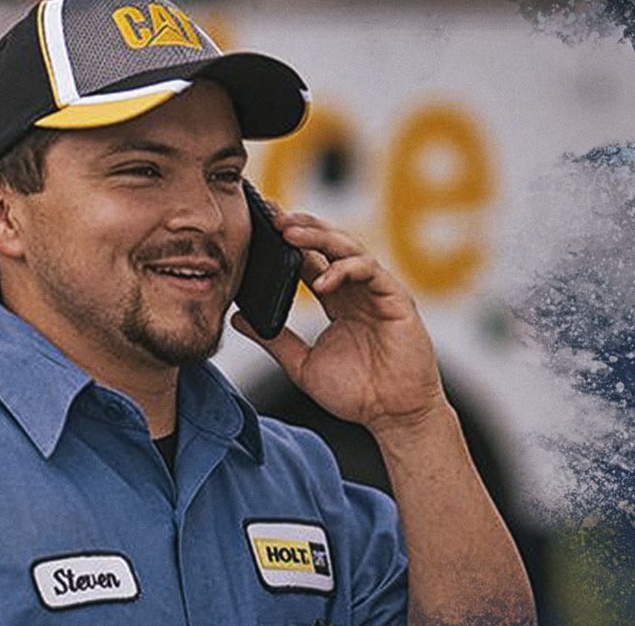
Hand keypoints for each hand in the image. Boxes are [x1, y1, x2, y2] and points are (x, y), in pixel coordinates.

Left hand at [231, 211, 447, 434]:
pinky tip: (322, 281)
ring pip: (349, 248)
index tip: (260, 226)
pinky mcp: (397, 300)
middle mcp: (357, 290)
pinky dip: (345, 270)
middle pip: (329, 245)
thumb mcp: (302, 364)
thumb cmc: (357, 394)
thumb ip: (273, 339)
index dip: (288, 241)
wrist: (393, 418)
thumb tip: (238, 317)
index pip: (311, 259)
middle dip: (301, 226)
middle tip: (272, 216)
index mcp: (338, 301)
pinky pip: (371, 272)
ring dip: (319, 237)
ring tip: (289, 233)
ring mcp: (378, 292)